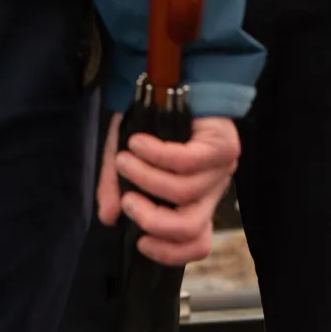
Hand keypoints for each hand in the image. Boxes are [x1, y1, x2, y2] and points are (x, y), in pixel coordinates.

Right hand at [95, 112, 239, 266]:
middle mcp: (213, 191)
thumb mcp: (127, 159)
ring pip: (184, 192)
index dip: (171, 252)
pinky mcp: (222, 145)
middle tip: (127, 200)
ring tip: (122, 160)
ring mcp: (221, 169)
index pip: (197, 243)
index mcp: (196, 203)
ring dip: (145, 178)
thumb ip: (116, 186)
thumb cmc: (150, 123)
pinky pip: (185, 161)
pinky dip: (155, 154)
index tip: (140, 242)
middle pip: (190, 226)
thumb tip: (108, 217)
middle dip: (152, 219)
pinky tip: (137, 143)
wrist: (172, 79)